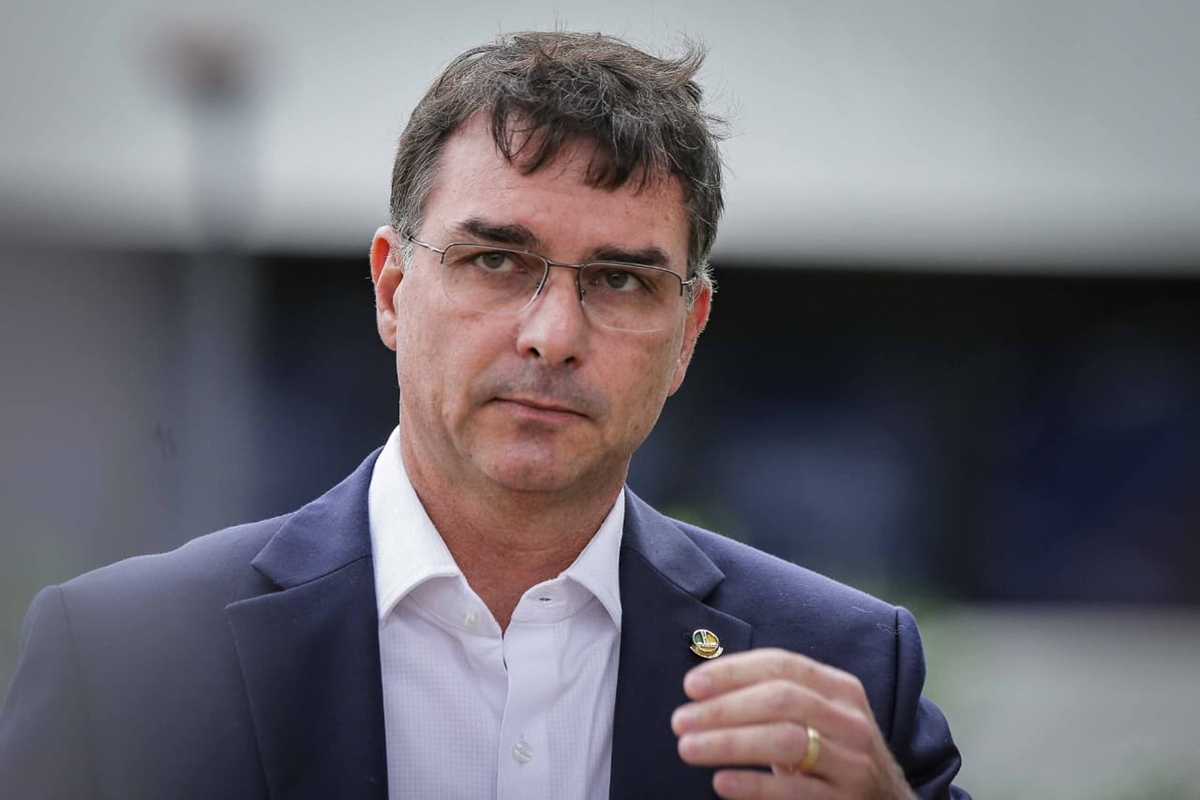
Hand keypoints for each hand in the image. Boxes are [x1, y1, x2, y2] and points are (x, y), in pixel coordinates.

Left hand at [671, 648, 915, 798]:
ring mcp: (852, 763)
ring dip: (729, 742)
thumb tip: (704, 685)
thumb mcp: (819, 716)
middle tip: (680, 720)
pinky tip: (720, 782)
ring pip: (785, 741)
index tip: (691, 685)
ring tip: (688, 747)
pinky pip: (793, 791)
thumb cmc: (833, 754)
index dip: (733, 672)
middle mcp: (850, 720)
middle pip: (781, 700)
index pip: (782, 665)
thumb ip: (775, 696)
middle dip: (724, 708)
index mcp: (840, 688)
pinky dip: (753, 785)